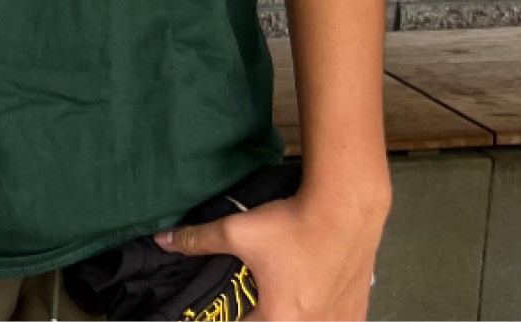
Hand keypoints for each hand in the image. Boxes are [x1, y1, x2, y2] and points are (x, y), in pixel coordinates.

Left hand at [157, 183, 387, 320]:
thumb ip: (198, 240)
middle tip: (249, 308)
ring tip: (282, 302)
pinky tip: (314, 307)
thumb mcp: (237, 231)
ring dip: (292, 318)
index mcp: (279, 317)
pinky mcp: (357, 309)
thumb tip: (162, 241)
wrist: (345, 210)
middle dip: (260, 318)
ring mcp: (339, 321)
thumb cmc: (292, 225)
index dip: (225, 320)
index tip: (219, 314)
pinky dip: (323, 319)